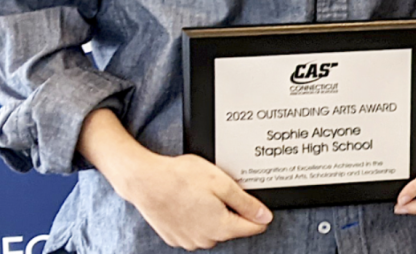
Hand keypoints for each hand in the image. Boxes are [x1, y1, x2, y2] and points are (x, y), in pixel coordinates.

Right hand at [117, 152, 272, 249]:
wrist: (147, 182)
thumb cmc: (183, 178)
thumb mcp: (222, 184)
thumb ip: (246, 203)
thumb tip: (265, 217)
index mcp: (220, 227)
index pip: (252, 228)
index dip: (258, 213)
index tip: (257, 201)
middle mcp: (205, 240)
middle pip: (232, 228)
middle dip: (233, 210)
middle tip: (223, 188)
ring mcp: (188, 240)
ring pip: (213, 229)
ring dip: (214, 214)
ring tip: (203, 192)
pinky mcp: (175, 237)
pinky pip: (195, 229)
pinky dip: (197, 217)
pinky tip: (190, 200)